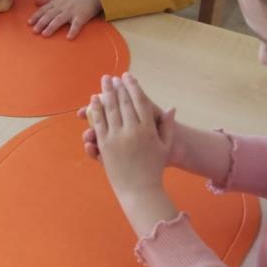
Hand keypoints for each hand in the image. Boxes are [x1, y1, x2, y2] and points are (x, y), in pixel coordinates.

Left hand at [29, 0, 101, 38]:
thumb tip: (35, 2)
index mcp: (56, 2)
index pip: (44, 9)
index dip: (36, 16)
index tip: (29, 23)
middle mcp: (62, 7)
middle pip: (50, 15)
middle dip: (41, 23)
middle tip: (34, 31)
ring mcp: (71, 11)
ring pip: (59, 20)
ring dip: (51, 27)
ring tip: (45, 34)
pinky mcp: (81, 16)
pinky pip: (76, 24)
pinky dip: (73, 31)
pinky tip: (69, 38)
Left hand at [85, 74, 173, 195]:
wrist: (139, 189)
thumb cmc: (154, 167)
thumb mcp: (165, 146)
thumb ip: (168, 126)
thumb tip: (172, 108)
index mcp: (148, 130)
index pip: (139, 102)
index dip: (133, 87)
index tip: (128, 76)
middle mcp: (132, 131)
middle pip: (123, 103)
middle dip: (118, 87)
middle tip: (113, 77)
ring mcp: (116, 138)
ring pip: (110, 110)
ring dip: (106, 93)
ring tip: (104, 82)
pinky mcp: (105, 145)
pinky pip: (99, 123)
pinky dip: (96, 109)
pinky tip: (94, 99)